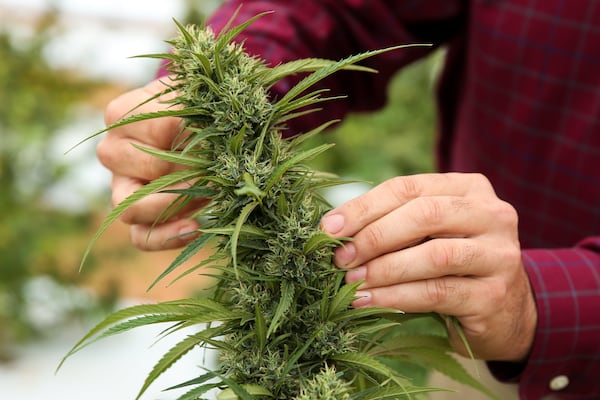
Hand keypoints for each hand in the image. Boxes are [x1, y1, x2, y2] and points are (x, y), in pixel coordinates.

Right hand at [97, 78, 204, 250]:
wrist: (196, 127)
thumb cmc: (193, 107)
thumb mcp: (194, 96)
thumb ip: (194, 107)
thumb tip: (196, 125)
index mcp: (120, 116)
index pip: (159, 129)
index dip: (193, 137)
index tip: (218, 139)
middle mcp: (113, 152)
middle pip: (143, 168)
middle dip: (187, 171)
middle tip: (216, 169)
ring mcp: (121, 187)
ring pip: (131, 209)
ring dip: (176, 204)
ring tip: (209, 193)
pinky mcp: (138, 216)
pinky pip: (141, 238)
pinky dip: (168, 237)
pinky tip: (197, 227)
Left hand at [320, 173, 536, 361]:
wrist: (507, 313)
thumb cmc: (453, 266)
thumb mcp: (430, 234)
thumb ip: (394, 223)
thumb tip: (333, 229)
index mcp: (470, 188)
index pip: (408, 188)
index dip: (364, 207)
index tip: (328, 228)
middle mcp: (492, 214)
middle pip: (423, 214)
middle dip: (373, 236)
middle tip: (339, 258)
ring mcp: (499, 254)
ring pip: (433, 255)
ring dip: (383, 269)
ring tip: (351, 281)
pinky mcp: (495, 294)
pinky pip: (437, 292)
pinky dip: (396, 297)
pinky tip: (369, 301)